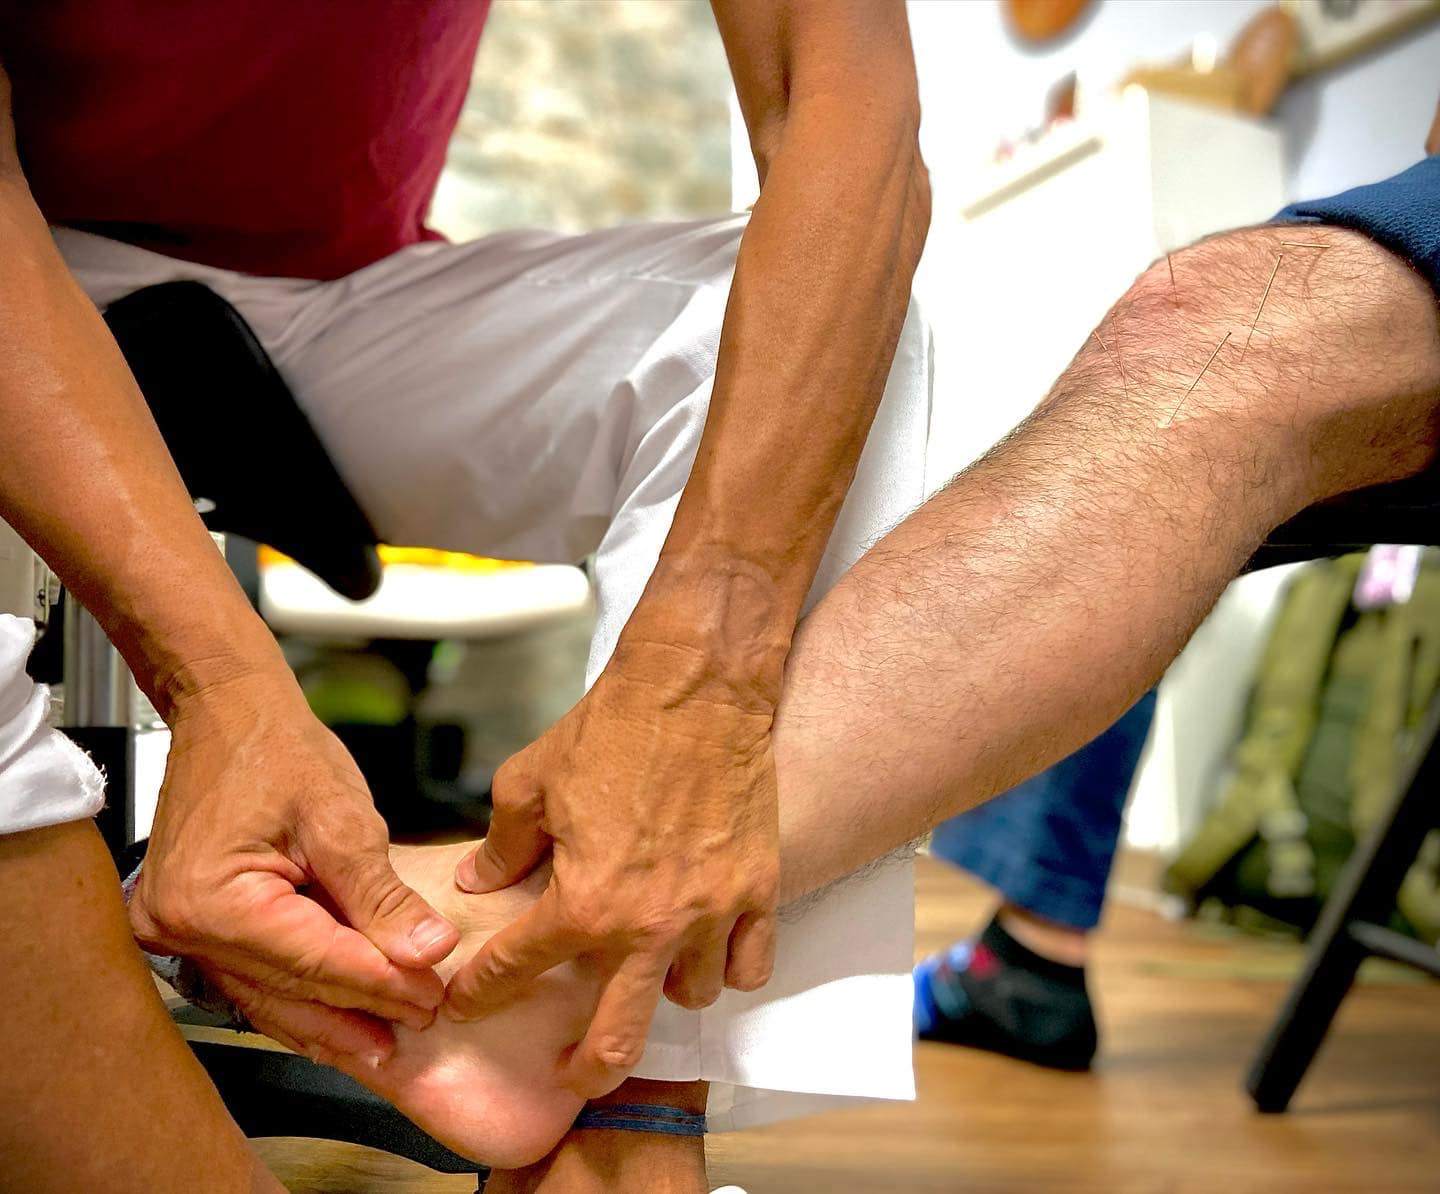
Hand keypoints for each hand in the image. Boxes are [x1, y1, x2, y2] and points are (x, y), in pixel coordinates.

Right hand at [128, 675, 460, 1066]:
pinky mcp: (192, 930)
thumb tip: (426, 952)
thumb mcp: (341, 817)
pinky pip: (254, 978)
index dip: (380, 983)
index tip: (432, 999)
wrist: (229, 717)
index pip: (314, 959)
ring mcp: (177, 934)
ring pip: (269, 995)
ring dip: (330, 1022)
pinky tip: (340, 1021)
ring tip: (385, 1045)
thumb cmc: (278, 752)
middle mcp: (180, 927)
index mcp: (212, 899)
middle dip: (359, 1011)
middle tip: (419, 1028)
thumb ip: (381, 895)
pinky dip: (300, 998)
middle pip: (290, 986)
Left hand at [443, 642, 780, 1097]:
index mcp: (582, 901)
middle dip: (583, 1072)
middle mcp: (647, 925)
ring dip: (664, 992)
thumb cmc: (610, 729)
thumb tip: (480, 883)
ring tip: (648, 971)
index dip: (480, 992)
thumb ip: (503, 845)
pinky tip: (708, 949)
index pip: (516, 971)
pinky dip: (729, 965)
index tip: (466, 1002)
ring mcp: (709, 914)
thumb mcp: (530, 781)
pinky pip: (749, 966)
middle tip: (569, 1075)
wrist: (696, 689)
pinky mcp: (757, 891)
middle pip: (616, 1041)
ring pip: (689, 998)